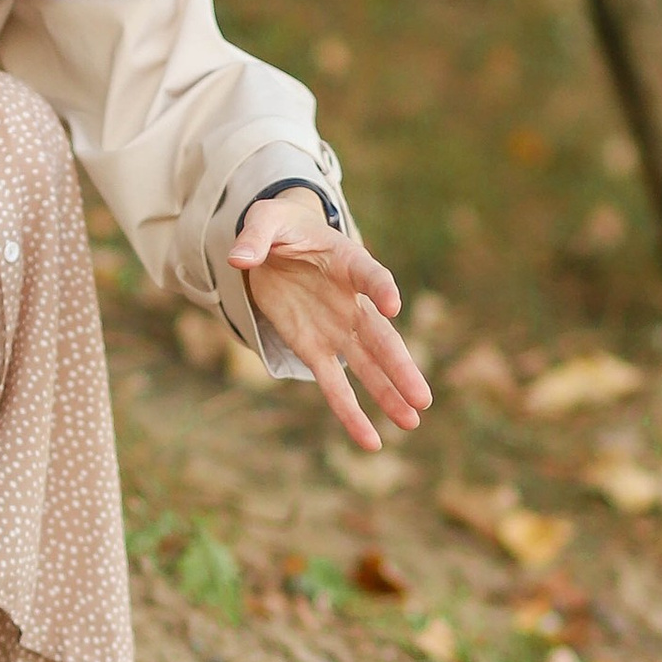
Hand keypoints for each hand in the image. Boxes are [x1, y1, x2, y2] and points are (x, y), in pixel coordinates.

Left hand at [231, 189, 430, 453]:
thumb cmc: (280, 227)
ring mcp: (337, 329)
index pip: (371, 276)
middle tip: (423, 397)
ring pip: (368, 367)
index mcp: (348, 262)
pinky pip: (335, 385)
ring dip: (388, 394)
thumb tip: (238, 259)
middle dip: (400, 367)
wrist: (277, 245)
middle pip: (380, 337)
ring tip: (412, 423)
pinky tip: (370, 440)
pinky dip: (351, 413)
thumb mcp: (265, 220)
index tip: (392, 305)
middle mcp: (353, 302)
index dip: (381, 289)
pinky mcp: (315, 349)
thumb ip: (255, 236)